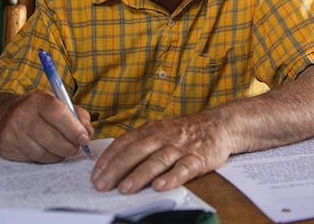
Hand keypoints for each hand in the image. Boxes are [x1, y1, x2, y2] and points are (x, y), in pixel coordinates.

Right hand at [0, 90, 93, 162]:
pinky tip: (48, 152)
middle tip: (76, 148)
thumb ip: (78, 116)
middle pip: (50, 137)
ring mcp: (13, 131)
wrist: (7, 116)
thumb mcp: (59, 105)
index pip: (58, 113)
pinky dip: (45, 159)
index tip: (84, 138)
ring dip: (58, 155)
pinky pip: (32, 159)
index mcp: (38, 100)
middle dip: (69, 147)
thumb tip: (88, 131)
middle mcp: (22, 114)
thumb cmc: (39, 112)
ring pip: (42, 153)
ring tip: (63, 150)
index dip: (74, 129)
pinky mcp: (6, 146)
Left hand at [90, 113, 232, 193]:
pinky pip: (183, 169)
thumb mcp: (158, 131)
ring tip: (125, 189)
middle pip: (136, 152)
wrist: (218, 125)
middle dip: (117, 169)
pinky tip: (159, 187)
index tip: (95, 175)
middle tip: (102, 185)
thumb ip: (139, 144)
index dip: (108, 159)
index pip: (124, 143)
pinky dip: (171, 178)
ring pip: (157, 161)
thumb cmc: (183, 132)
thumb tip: (112, 164)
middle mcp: (162, 137)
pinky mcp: (197, 158)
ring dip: (140, 175)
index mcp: (150, 130)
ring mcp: (179, 148)